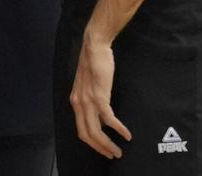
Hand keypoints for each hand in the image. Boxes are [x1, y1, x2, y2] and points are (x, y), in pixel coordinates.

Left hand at [70, 27, 131, 158]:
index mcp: (75, 101)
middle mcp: (79, 104)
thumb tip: (101, 115)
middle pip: (87, 135)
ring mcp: (88, 101)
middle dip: (100, 148)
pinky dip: (118, 129)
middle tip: (113, 155)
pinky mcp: (99, 96)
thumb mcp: (87, 85)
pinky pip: (108, 119)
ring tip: (119, 151)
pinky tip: (126, 134)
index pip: (80, 130)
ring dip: (108, 144)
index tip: (103, 149)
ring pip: (96, 131)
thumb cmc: (94, 63)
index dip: (92, 143)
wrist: (94, 46)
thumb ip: (91, 100)